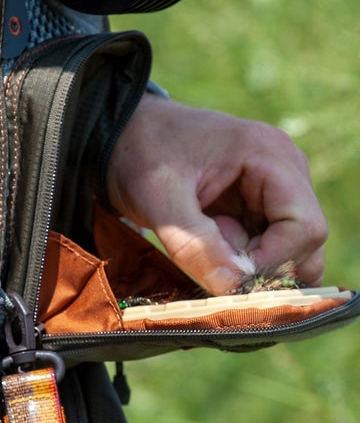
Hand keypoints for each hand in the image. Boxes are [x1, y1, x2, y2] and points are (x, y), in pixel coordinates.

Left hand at [106, 95, 327, 293]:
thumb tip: (231, 288)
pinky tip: (205, 240)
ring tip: (205, 244)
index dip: (272, 261)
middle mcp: (284, 169)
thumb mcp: (158, 198)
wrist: (118, 134)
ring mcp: (272, 187)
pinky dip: (238, 257)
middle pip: (305, 241)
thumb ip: (194, 243)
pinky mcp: (255, 204)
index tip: (229, 276)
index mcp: (269, 155)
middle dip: (263, 266)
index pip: (304, 226)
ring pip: (287, 249)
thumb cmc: (138, 153)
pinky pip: (263, 244)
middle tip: (214, 265)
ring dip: (248, 262)